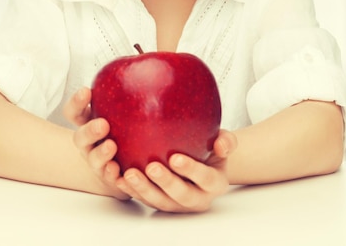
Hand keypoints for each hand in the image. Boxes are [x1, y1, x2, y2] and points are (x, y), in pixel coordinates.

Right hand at [62, 87, 128, 199]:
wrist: (131, 163)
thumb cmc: (130, 126)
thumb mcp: (130, 106)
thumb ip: (139, 87)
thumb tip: (162, 57)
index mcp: (90, 121)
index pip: (75, 111)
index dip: (77, 101)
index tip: (87, 90)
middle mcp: (90, 143)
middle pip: (80, 137)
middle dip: (89, 130)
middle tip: (103, 124)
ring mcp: (99, 162)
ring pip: (93, 159)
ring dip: (100, 154)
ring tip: (112, 147)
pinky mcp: (113, 179)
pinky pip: (110, 180)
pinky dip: (113, 176)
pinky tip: (121, 172)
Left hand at [115, 130, 236, 212]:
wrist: (201, 161)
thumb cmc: (210, 148)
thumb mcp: (222, 142)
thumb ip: (226, 141)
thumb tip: (220, 143)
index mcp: (215, 183)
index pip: (206, 178)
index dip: (191, 170)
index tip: (175, 158)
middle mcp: (198, 198)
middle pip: (182, 195)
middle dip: (166, 183)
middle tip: (151, 167)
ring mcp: (178, 204)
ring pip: (161, 201)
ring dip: (144, 190)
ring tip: (130, 174)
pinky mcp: (161, 203)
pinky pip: (146, 200)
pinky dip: (132, 191)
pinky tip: (120, 179)